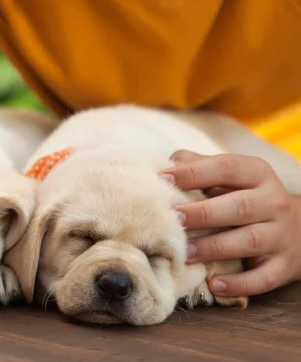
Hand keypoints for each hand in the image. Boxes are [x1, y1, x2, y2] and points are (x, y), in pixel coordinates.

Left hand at [161, 150, 300, 297]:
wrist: (297, 229)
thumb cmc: (245, 197)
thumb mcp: (229, 177)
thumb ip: (199, 166)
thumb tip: (166, 164)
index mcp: (257, 174)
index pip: (226, 168)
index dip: (194, 173)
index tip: (163, 178)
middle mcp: (273, 202)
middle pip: (239, 206)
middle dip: (202, 213)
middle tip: (173, 218)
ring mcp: (281, 235)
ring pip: (248, 241)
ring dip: (213, 248)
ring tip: (185, 253)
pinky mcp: (284, 265)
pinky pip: (263, 277)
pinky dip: (239, 284)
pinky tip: (214, 284)